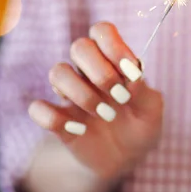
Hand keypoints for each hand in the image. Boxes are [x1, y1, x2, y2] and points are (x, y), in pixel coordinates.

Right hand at [27, 22, 163, 182]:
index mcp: (113, 61)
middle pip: (79, 46)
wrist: (128, 159)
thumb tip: (133, 76)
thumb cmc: (142, 126)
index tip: (130, 71)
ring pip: (58, 72)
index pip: (102, 31)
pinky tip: (78, 130)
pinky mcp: (57, 119)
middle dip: (100, 71)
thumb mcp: (152, 111)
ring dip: (83, 95)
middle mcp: (88, 72)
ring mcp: (71, 94)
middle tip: (120, 97)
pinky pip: (38, 108)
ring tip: (105, 115)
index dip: (113, 45)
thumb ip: (145, 91)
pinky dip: (54, 118)